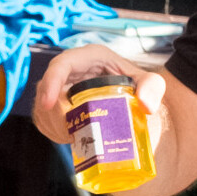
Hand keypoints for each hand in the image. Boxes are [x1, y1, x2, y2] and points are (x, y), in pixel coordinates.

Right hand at [31, 44, 163, 147]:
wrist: (132, 103)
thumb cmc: (138, 88)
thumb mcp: (151, 83)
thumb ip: (153, 88)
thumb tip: (146, 104)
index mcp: (89, 57)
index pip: (62, 64)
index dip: (52, 82)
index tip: (48, 104)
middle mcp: (70, 69)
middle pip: (47, 89)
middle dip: (55, 115)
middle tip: (71, 134)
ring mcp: (59, 87)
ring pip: (43, 107)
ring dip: (55, 126)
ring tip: (74, 138)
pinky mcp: (54, 104)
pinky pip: (43, 119)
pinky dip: (53, 132)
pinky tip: (70, 138)